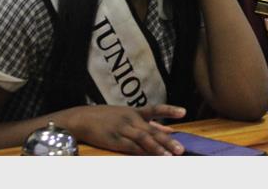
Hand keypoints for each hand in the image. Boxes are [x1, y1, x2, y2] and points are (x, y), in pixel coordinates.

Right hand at [68, 103, 186, 154]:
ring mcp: (123, 130)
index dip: (170, 110)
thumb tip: (169, 128)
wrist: (83, 118)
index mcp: (135, 111)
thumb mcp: (128, 115)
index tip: (184, 112)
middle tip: (181, 149)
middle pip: (152, 130)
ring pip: (143, 139)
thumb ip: (150, 122)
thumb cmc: (107, 117)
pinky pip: (130, 148)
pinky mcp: (114, 141)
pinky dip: (141, 153)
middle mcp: (131, 119)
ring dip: (157, 148)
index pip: (156, 109)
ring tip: (169, 156)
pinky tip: (150, 158)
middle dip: (167, 140)